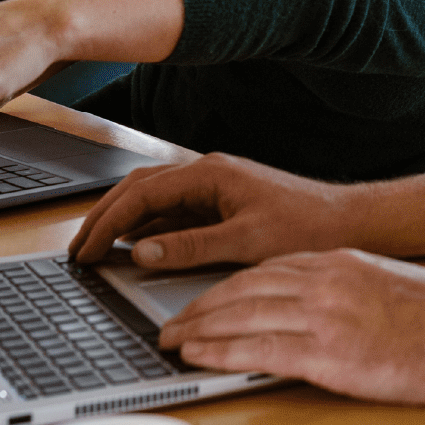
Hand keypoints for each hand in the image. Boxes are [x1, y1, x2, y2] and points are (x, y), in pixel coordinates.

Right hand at [69, 154, 424, 266]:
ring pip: (153, 198)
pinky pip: (173, 211)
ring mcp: (214, 186)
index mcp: (210, 173)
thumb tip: (141, 251)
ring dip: (123, 221)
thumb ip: (191, 246)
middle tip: (79, 251)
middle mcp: (208, 173)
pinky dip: (148, 227)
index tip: (84, 250)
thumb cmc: (306, 225)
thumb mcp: (246, 241)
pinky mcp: (222, 202)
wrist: (346, 220)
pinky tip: (136, 248)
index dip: (106, 222)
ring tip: (97, 250)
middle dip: (104, 218)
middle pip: (138, 189)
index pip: (140, 193)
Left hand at [159, 248, 424, 404]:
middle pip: (243, 288)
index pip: (266, 269)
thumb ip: (347, 290)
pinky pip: (259, 350)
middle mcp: (324, 281)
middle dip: (200, 307)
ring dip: (198, 329)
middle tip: (170, 324)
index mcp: (339, 263)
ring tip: (171, 343)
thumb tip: (317, 310)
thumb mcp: (385, 286)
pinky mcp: (329, 353)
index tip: (203, 301)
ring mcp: (324, 316)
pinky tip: (196, 358)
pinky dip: (220, 352)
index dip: (225, 287)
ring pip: (241, 315)